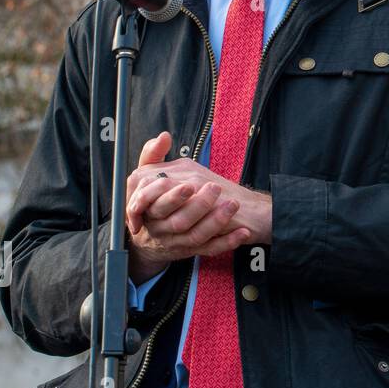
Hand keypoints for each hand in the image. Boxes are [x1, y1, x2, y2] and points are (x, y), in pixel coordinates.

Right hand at [124, 132, 267, 279]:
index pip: (159, 206)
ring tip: (233, 204)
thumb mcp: (144, 178)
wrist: (150, 238)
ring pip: (198, 236)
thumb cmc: (149, 202)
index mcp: (150, 211)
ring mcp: (178, 242)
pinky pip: (212, 250)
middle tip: (216, 189)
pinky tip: (244, 232)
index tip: (192, 184)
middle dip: (198, 206)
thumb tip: (164, 136)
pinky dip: (228, 242)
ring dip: (217, 221)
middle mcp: (162, 229)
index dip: (175, 196)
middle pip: (180, 222)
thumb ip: (152, 156)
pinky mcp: (194, 251)